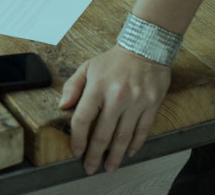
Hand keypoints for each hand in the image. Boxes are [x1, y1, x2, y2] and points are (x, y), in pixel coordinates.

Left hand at [59, 45, 170, 173]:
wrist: (145, 47)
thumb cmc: (114, 60)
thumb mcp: (87, 67)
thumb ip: (72, 86)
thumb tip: (62, 106)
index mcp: (97, 87)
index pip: (83, 119)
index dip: (78, 139)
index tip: (76, 151)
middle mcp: (117, 96)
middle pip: (103, 133)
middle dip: (95, 154)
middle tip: (91, 168)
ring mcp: (136, 101)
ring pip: (124, 136)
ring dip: (115, 155)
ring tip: (109, 167)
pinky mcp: (152, 104)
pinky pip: (142, 130)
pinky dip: (135, 144)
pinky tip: (129, 153)